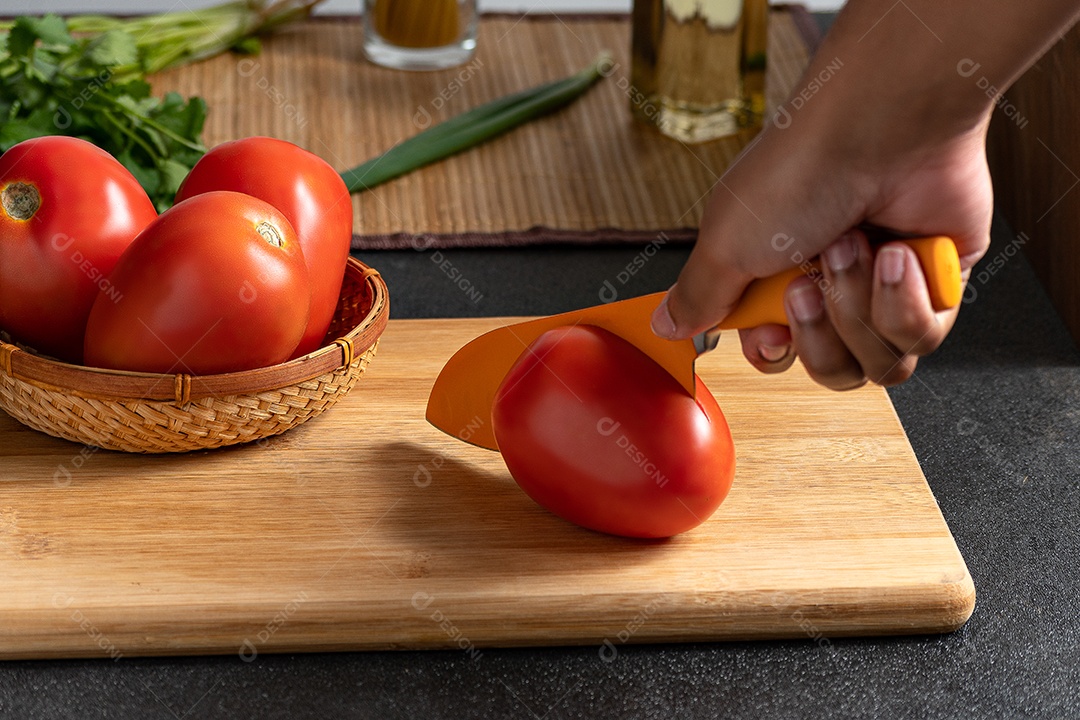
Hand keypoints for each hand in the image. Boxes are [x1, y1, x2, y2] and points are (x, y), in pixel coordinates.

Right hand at [651, 111, 992, 389]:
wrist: (882, 127)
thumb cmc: (800, 173)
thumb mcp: (725, 244)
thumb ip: (698, 296)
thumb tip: (665, 324)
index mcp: (779, 274)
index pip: (779, 350)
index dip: (777, 351)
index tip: (773, 331)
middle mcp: (835, 284)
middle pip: (832, 369)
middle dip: (819, 331)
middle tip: (809, 282)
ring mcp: (889, 286)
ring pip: (880, 361)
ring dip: (859, 306)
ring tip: (855, 246)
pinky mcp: (939, 282)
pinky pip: (922, 337)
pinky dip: (904, 300)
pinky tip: (895, 252)